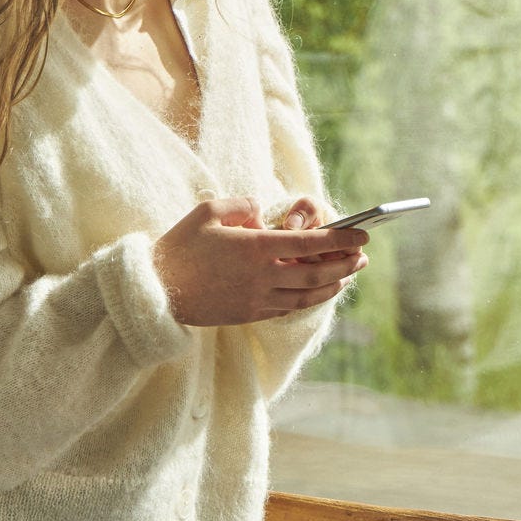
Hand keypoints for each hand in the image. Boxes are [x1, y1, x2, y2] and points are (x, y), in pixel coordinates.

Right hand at [152, 197, 369, 326]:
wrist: (156, 291)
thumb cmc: (180, 247)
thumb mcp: (208, 212)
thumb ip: (242, 205)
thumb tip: (262, 211)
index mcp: (256, 248)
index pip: (311, 243)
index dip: (341, 239)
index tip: (362, 234)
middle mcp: (263, 276)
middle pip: (317, 273)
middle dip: (346, 264)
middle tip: (364, 256)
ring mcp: (258, 299)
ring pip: (308, 295)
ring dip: (333, 285)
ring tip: (349, 275)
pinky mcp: (250, 314)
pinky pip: (289, 307)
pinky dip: (309, 299)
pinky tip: (318, 292)